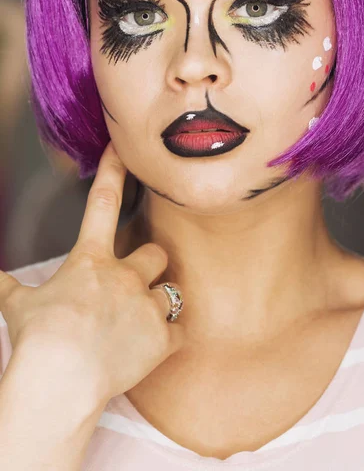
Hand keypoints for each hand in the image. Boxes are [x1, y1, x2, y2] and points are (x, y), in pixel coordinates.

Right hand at [0, 141, 184, 401]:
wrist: (60, 380)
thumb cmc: (38, 339)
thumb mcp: (18, 307)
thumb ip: (8, 288)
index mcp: (91, 261)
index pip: (102, 203)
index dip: (113, 171)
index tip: (122, 149)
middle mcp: (126, 276)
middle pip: (156, 251)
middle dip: (150, 262)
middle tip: (135, 281)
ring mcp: (148, 306)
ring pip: (173, 291)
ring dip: (160, 302)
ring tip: (140, 321)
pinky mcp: (163, 338)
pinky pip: (181, 331)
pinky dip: (169, 338)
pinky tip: (151, 349)